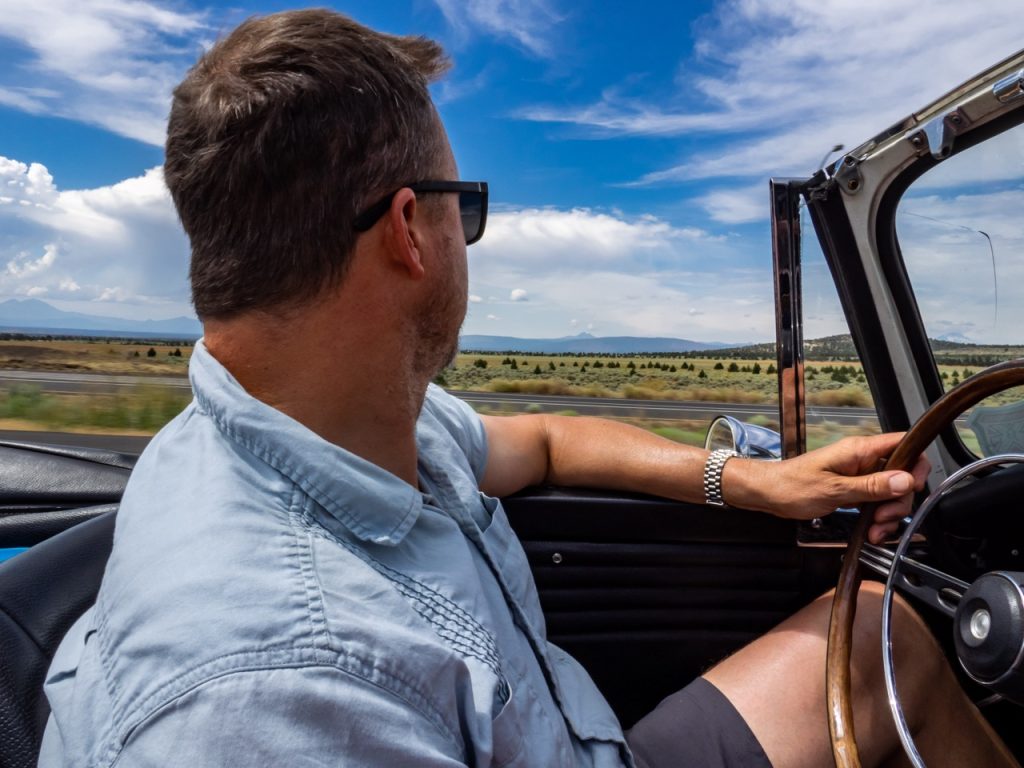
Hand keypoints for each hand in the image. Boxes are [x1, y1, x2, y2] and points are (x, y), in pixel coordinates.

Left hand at [727, 433, 929, 543]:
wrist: (767, 494)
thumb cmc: (791, 485)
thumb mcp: (834, 489)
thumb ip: (871, 485)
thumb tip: (905, 480)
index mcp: (859, 450)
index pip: (904, 445)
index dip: (916, 464)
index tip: (912, 488)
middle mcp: (862, 459)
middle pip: (902, 475)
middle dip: (899, 501)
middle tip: (883, 518)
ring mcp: (858, 474)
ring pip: (890, 492)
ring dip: (888, 515)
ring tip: (874, 530)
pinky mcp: (853, 489)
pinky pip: (876, 501)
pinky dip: (877, 518)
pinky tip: (870, 530)